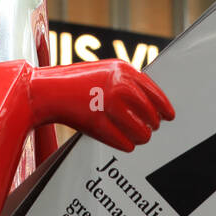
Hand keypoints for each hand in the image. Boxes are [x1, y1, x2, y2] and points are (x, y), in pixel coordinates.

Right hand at [29, 60, 172, 151]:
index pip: (155, 93)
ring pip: (142, 132)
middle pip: (151, 115)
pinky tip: (125, 143)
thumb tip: (152, 102)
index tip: (169, 116)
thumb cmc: (75, 83)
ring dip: (141, 137)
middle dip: (152, 125)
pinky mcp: (97, 123)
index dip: (165, 107)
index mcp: (123, 70)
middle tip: (149, 129)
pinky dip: (127, 145)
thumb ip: (127, 82)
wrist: (46, 90)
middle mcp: (119, 85)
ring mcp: (108, 105)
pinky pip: (124, 143)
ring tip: (137, 138)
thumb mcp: (105, 71)